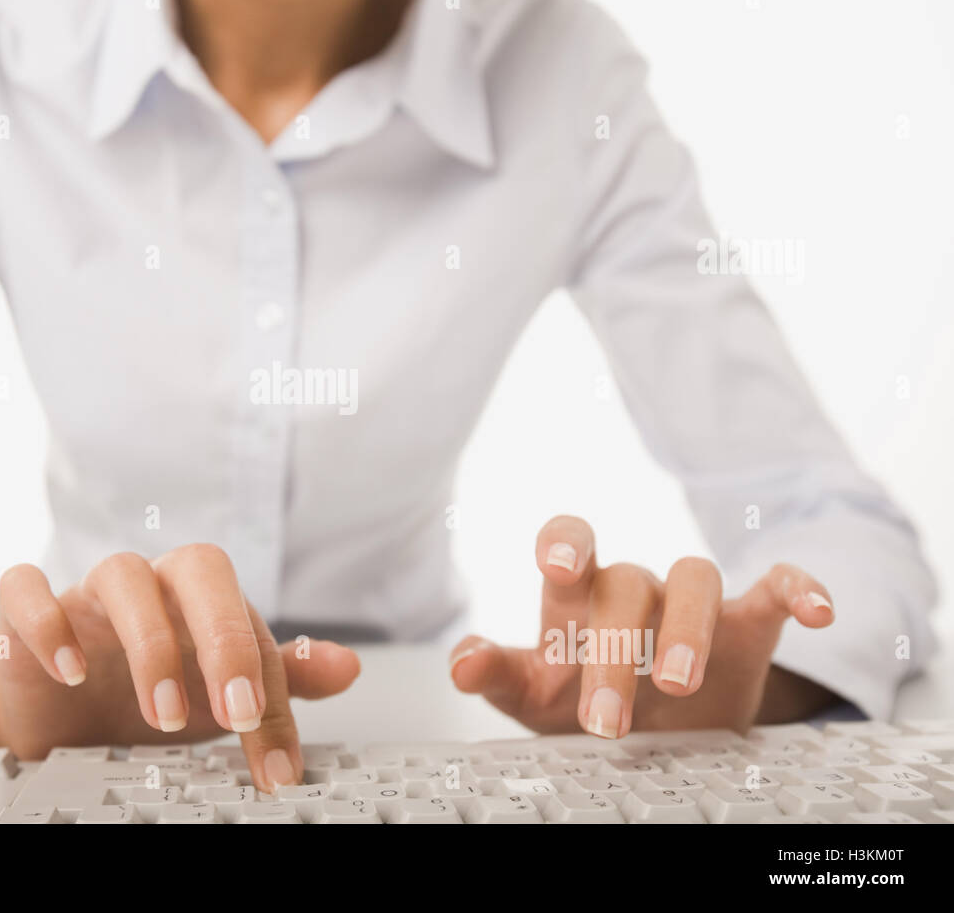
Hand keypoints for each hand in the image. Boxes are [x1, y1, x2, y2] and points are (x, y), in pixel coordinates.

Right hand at [0, 544, 360, 791]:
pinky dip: (46, 621)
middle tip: (235, 712)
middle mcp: (153, 584)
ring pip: (122, 574)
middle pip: (199, 567)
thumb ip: (282, 678)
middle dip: (224, 638)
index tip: (277, 764)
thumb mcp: (218, 692)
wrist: (64, 714)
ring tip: (163, 715)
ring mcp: (89, 592)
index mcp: (204, 599)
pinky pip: (26, 587)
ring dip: (150, 645)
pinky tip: (69, 669)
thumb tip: (348, 668)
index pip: (252, 627)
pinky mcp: (25, 610)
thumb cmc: (146, 691)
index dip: (271, 694)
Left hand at [449, 515, 837, 737]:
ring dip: (687, 628)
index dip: (564, 542)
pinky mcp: (746, 625)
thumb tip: (461, 661)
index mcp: (577, 598)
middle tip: (605, 723)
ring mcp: (691, 604)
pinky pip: (775, 589)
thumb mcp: (535, 696)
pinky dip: (797, 589)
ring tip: (677, 685)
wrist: (652, 736)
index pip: (569, 544)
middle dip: (613, 650)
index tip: (558, 563)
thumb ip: (500, 673)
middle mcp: (634, 588)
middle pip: (626, 583)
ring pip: (695, 577)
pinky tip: (817, 610)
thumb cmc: (582, 701)